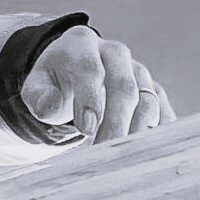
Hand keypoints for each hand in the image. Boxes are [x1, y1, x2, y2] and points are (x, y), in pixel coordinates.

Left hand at [20, 24, 175, 143]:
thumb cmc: (53, 82)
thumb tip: (51, 108)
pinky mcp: (153, 87)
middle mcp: (114, 52)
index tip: (86, 129)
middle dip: (116, 121)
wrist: (73, 72)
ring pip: (147, 98)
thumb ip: (40, 98)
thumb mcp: (36, 87)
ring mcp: (137, 69)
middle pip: (123, 86)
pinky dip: (158, 129)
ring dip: (138, 129)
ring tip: (123, 155)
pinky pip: (163, 108)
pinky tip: (148, 149)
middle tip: (106, 149)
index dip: (89, 99)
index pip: (89, 69)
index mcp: (81, 44)